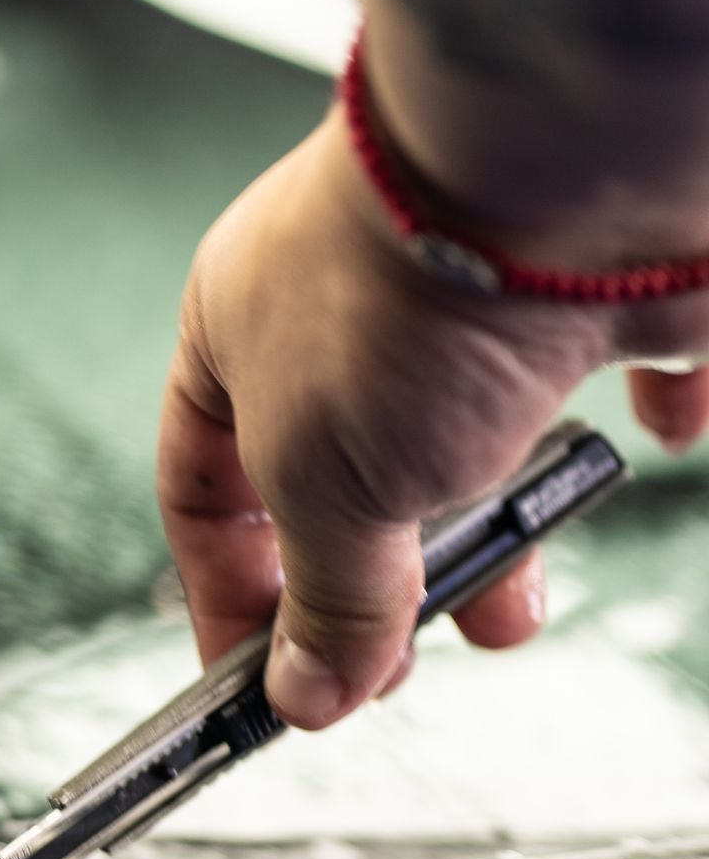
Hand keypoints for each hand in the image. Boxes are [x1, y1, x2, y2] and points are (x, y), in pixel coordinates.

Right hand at [159, 109, 708, 727]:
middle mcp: (349, 303)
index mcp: (238, 330)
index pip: (204, 483)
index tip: (258, 686)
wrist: (565, 164)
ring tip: (523, 597)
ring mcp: (475, 289)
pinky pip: (619, 361)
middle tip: (406, 661)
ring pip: (480, 435)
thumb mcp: (330, 489)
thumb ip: (325, 603)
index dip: (226, 593)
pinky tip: (653, 436)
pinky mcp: (592, 281)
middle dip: (380, 582)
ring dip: (501, 530)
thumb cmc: (405, 291)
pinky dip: (635, 418)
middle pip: (348, 474)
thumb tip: (309, 694)